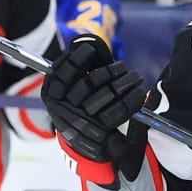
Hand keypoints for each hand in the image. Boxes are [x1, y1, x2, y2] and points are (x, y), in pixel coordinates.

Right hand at [43, 34, 147, 164]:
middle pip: (89, 82)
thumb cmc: (81, 109)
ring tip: (135, 77)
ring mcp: (80, 121)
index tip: (91, 50)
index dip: (77, 59)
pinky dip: (132, 99)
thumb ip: (80, 70)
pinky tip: (139, 92)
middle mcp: (62, 108)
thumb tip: (93, 44)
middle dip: (110, 71)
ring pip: (106, 94)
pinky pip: (118, 111)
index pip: (62, 72)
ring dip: (125, 82)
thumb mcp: (73, 91)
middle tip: (124, 67)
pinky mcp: (98, 132)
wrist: (86, 146)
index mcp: (52, 94)